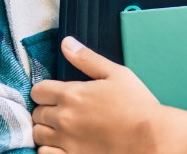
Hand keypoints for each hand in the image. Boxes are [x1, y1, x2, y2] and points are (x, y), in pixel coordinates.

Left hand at [30, 36, 186, 153]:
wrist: (148, 136)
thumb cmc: (136, 105)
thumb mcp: (116, 74)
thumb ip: (87, 59)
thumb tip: (66, 43)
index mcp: (72, 94)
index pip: (38, 91)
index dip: (45, 90)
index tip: (55, 93)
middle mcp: (63, 118)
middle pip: (37, 113)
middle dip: (46, 109)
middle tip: (63, 110)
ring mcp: (66, 140)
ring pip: (38, 134)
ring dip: (46, 129)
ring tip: (61, 127)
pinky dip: (48, 148)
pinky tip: (61, 144)